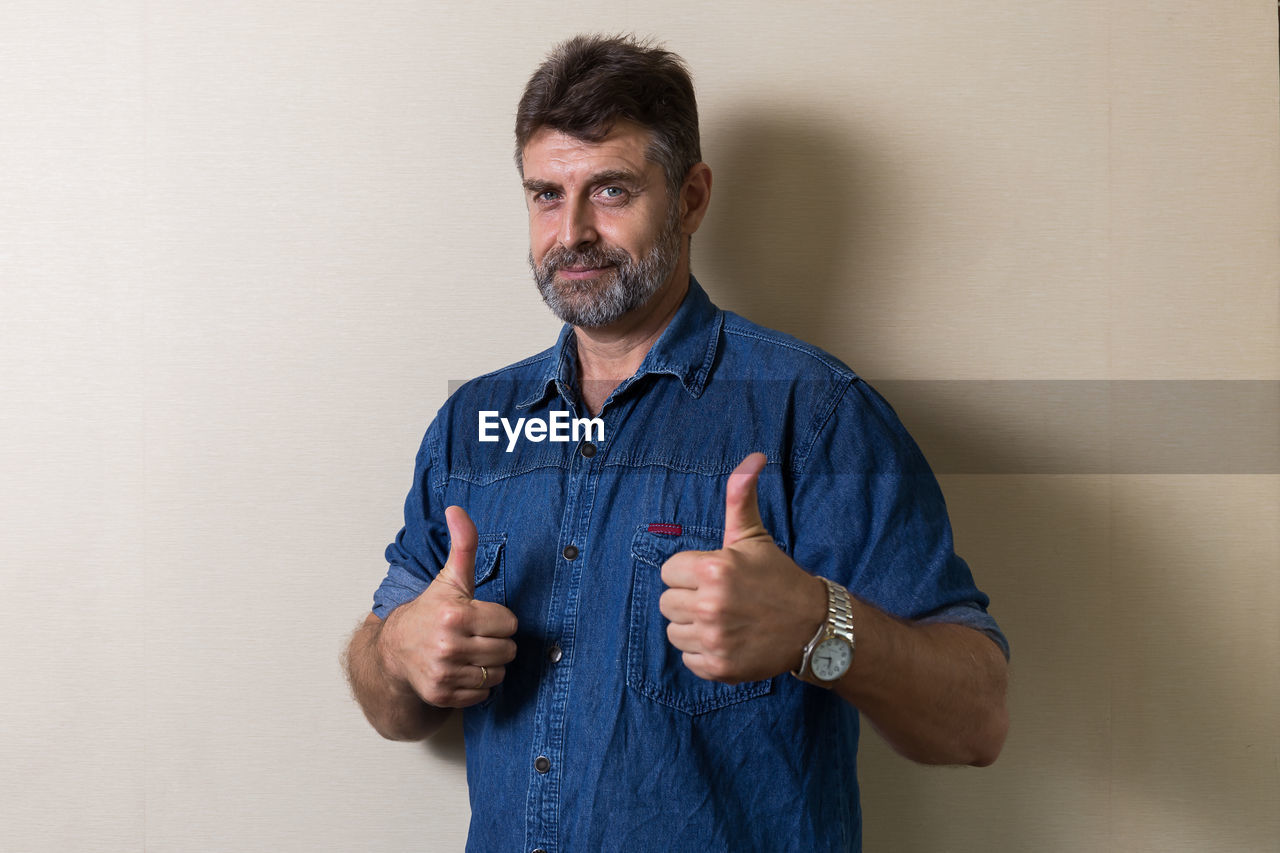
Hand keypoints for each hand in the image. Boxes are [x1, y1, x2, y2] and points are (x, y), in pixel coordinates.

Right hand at [377, 506, 518, 707]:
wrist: (394, 650)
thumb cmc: (429, 612)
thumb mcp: (449, 579)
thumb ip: (462, 545)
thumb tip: (456, 509)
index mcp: (454, 615)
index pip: (509, 623)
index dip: (498, 619)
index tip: (481, 617)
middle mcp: (448, 646)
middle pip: (507, 650)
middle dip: (497, 642)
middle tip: (477, 636)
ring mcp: (444, 674)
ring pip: (498, 673)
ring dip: (490, 665)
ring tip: (470, 653)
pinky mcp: (442, 695)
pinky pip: (484, 693)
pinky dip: (478, 685)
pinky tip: (462, 670)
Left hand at [659, 453, 826, 683]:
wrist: (813, 625)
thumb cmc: (777, 577)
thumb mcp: (754, 536)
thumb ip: (740, 497)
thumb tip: (754, 456)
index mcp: (714, 569)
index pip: (669, 572)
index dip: (689, 574)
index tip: (713, 577)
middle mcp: (711, 605)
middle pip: (667, 603)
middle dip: (689, 600)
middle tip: (719, 599)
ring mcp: (714, 639)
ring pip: (674, 632)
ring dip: (693, 628)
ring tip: (723, 620)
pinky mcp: (719, 667)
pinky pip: (688, 659)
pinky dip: (704, 653)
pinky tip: (727, 641)